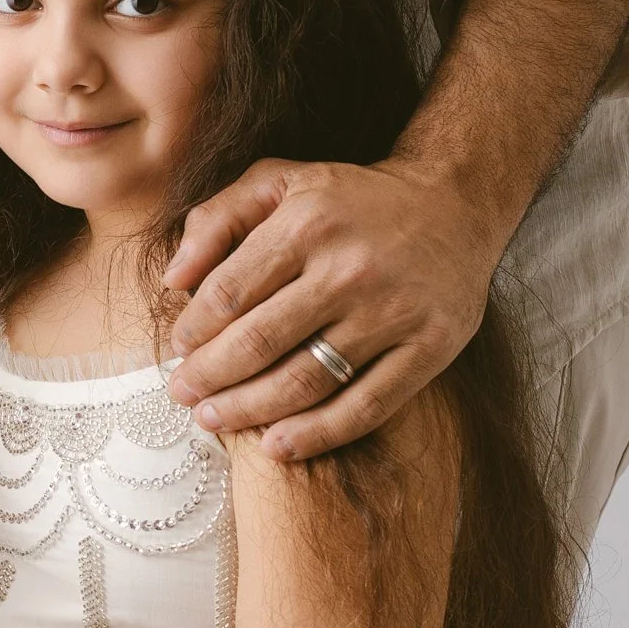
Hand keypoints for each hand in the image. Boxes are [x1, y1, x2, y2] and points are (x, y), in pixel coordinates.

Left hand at [163, 156, 496, 458]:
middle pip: (260, 341)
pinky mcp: (430, 348)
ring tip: (214, 420)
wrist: (456, 203)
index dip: (194, 330)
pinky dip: (319, 433)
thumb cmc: (351, 198)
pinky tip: (278, 446)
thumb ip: (217, 218)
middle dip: (210, 377)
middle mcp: (349, 269)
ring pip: (307, 379)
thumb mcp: (280, 181)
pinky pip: (367, 405)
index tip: (179, 350)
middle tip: (183, 395)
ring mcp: (393, 313)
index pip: (229, 292)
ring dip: (250, 410)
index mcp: (306, 224)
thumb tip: (172, 279)